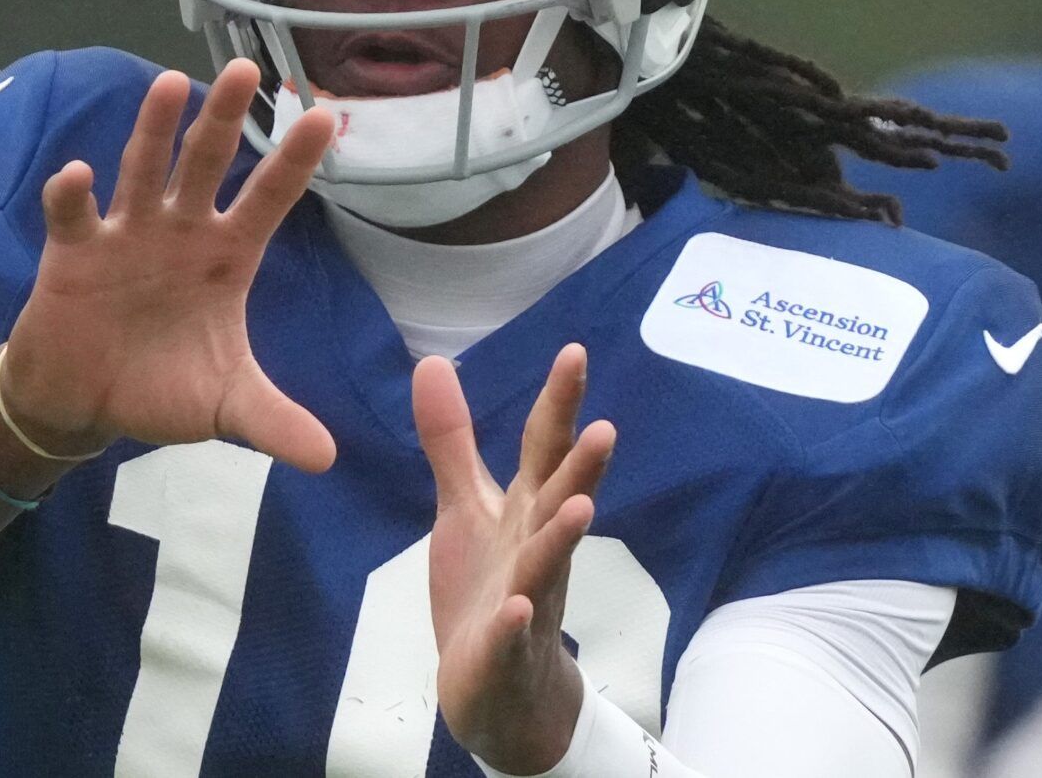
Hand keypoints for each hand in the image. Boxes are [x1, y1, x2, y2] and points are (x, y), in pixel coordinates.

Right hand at [0, 59, 337, 471]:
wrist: (84, 404)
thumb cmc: (160, 388)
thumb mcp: (224, 408)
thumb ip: (273, 422)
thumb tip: (329, 460)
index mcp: (225, 257)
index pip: (268, 200)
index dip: (294, 163)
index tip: (327, 117)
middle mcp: (179, 231)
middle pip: (206, 163)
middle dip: (226, 119)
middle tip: (247, 69)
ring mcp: (126, 233)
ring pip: (144, 169)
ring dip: (154, 129)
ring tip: (170, 85)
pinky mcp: (74, 251)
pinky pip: (74, 214)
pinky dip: (73, 193)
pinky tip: (78, 173)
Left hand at [414, 345, 616, 773]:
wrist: (499, 689)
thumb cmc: (488, 584)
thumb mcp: (465, 507)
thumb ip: (452, 440)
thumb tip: (434, 362)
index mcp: (527, 511)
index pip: (547, 450)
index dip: (559, 403)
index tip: (574, 352)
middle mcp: (535, 549)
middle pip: (561, 502)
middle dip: (583, 468)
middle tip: (606, 428)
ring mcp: (525, 601)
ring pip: (547, 566)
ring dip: (563, 537)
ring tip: (582, 506)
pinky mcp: (501, 651)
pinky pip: (509, 638)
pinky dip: (512, 623)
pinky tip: (514, 608)